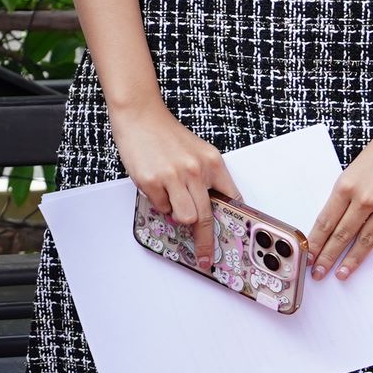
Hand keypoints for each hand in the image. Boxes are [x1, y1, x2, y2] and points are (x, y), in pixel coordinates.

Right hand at [108, 96, 239, 270]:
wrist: (140, 114)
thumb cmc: (165, 134)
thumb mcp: (196, 152)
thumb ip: (205, 178)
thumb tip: (206, 208)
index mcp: (212, 162)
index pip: (231, 199)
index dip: (233, 222)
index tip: (233, 240)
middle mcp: (196, 170)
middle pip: (208, 217)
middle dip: (206, 242)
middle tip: (205, 258)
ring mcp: (174, 176)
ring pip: (185, 217)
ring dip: (177, 215)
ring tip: (170, 198)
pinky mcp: (152, 181)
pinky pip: (162, 208)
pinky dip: (159, 203)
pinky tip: (156, 185)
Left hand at [308, 110, 372, 278]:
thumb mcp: (355, 168)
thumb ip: (347, 194)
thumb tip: (335, 220)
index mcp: (346, 185)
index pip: (326, 221)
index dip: (316, 242)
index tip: (307, 257)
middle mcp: (365, 198)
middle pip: (342, 234)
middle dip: (327, 257)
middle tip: (318, 274)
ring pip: (366, 240)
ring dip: (352, 261)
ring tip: (342, 275)